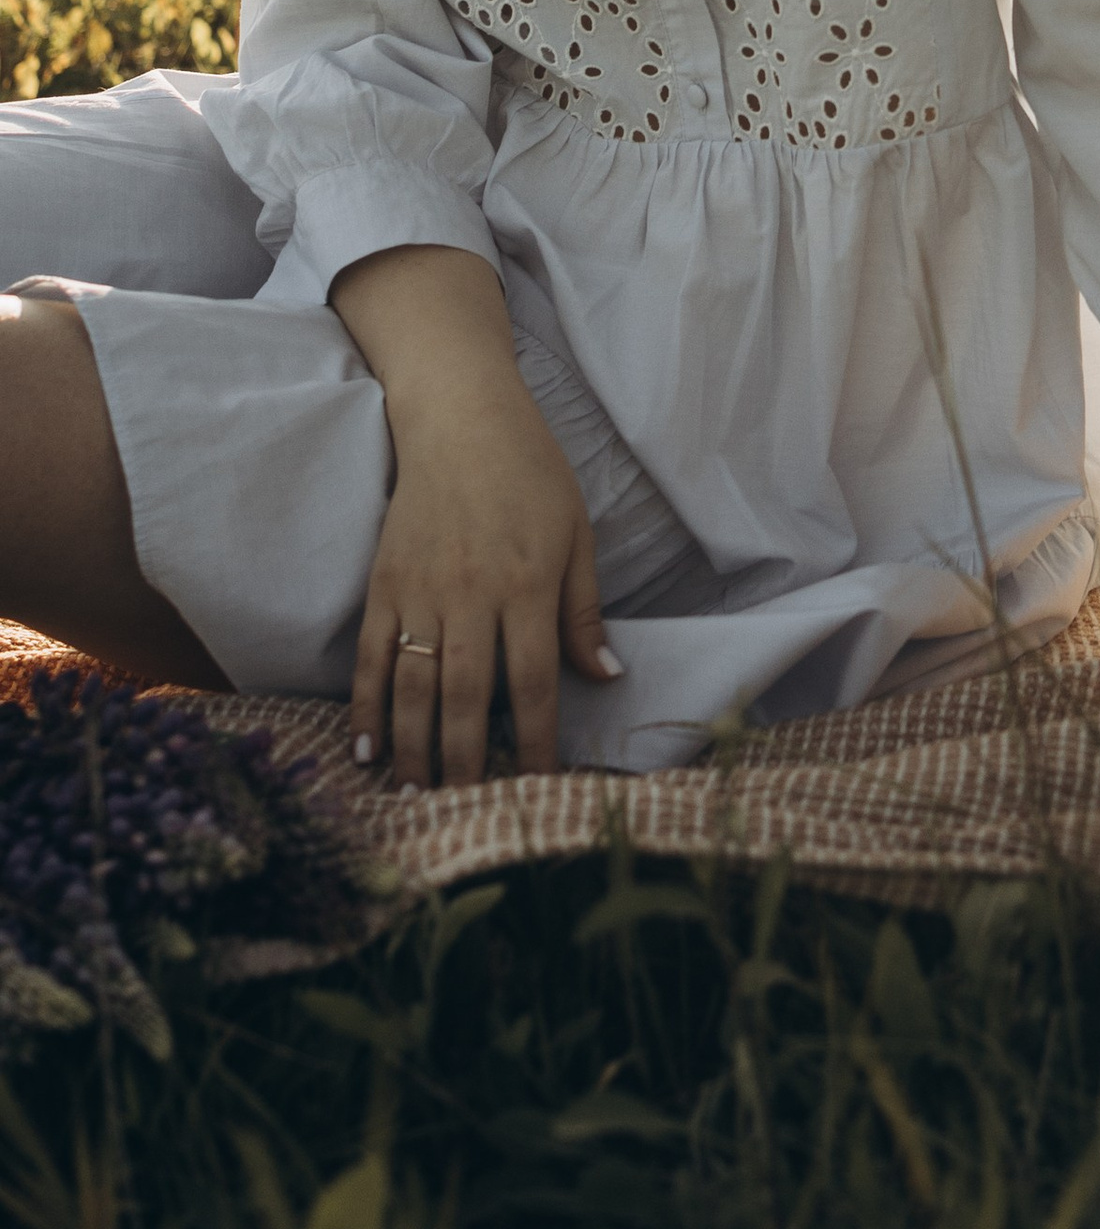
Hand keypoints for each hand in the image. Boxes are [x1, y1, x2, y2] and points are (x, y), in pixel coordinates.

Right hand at [334, 248, 620, 784]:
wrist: (460, 418)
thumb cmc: (531, 474)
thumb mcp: (577, 534)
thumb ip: (584, 611)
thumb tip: (604, 678)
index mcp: (529, 584)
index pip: (535, 681)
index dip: (537, 741)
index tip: (540, 786)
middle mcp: (472, 593)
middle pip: (468, 696)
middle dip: (468, 762)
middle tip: (467, 810)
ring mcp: (420, 590)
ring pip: (414, 686)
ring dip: (415, 748)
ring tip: (419, 795)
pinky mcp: (383, 583)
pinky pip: (370, 656)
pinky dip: (365, 707)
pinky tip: (369, 751)